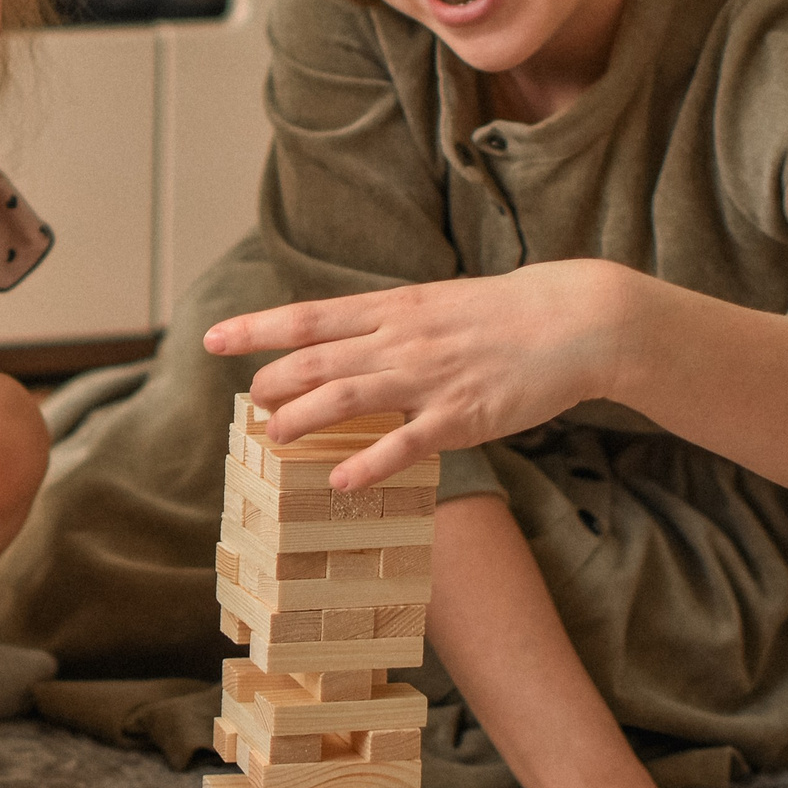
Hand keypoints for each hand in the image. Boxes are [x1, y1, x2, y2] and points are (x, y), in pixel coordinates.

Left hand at [203, 260, 632, 487]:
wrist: (574, 319)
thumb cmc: (500, 316)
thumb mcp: (433, 305)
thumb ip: (385, 325)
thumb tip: (335, 344)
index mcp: (392, 309)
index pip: (309, 317)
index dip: (257, 329)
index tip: (213, 339)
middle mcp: (401, 339)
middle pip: (318, 358)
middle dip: (274, 382)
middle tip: (251, 402)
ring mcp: (429, 377)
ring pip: (348, 397)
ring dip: (303, 419)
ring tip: (274, 438)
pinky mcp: (462, 415)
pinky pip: (406, 442)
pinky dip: (370, 463)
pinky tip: (341, 481)